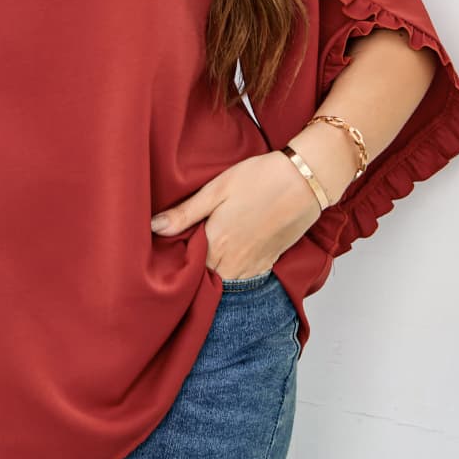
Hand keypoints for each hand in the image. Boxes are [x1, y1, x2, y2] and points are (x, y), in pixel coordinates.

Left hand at [151, 150, 321, 279]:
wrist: (305, 181)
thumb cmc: (259, 179)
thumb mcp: (216, 190)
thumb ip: (185, 213)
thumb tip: (153, 228)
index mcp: (215, 243)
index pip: (186, 267)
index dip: (177, 259)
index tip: (167, 250)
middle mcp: (233, 261)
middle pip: (205, 276)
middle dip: (194, 269)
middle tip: (186, 251)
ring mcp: (254, 264)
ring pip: (225, 280)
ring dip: (214, 272)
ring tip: (208, 253)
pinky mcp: (270, 261)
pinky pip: (247, 278)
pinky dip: (236, 273)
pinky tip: (232, 255)